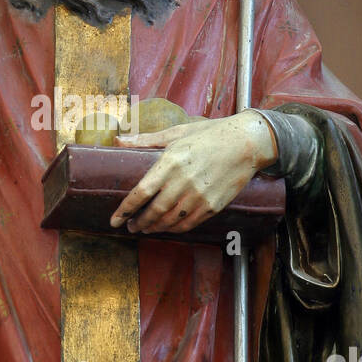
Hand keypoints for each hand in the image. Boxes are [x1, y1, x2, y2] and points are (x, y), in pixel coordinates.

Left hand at [109, 111, 277, 234]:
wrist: (247, 143)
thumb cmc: (210, 134)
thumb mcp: (176, 133)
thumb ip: (146, 140)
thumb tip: (118, 140)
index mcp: (171, 161)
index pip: (142, 192)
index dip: (125, 209)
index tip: (114, 219)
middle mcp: (184, 181)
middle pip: (154, 210)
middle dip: (138, 222)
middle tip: (130, 226)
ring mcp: (200, 196)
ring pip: (171, 221)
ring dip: (154, 227)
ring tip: (145, 228)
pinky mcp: (213, 205)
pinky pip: (189, 223)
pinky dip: (174, 229)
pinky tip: (167, 227)